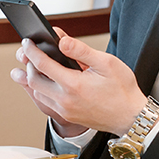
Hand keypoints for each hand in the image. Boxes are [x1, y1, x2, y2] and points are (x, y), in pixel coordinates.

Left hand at [9, 30, 147, 136]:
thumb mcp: (106, 63)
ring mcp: (65, 110)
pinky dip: (41, 90)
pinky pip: (46, 102)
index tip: (27, 42)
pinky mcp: (67, 116)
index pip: (42, 64)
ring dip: (33, 79)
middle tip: (29, 53)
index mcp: (73, 85)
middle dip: (28, 64)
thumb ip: (81, 51)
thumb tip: (62, 41)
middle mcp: (65, 100)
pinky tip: (47, 81)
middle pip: (33, 80)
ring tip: (35, 66)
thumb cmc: (122, 90)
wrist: (131, 117)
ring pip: (37, 93)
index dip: (32, 50)